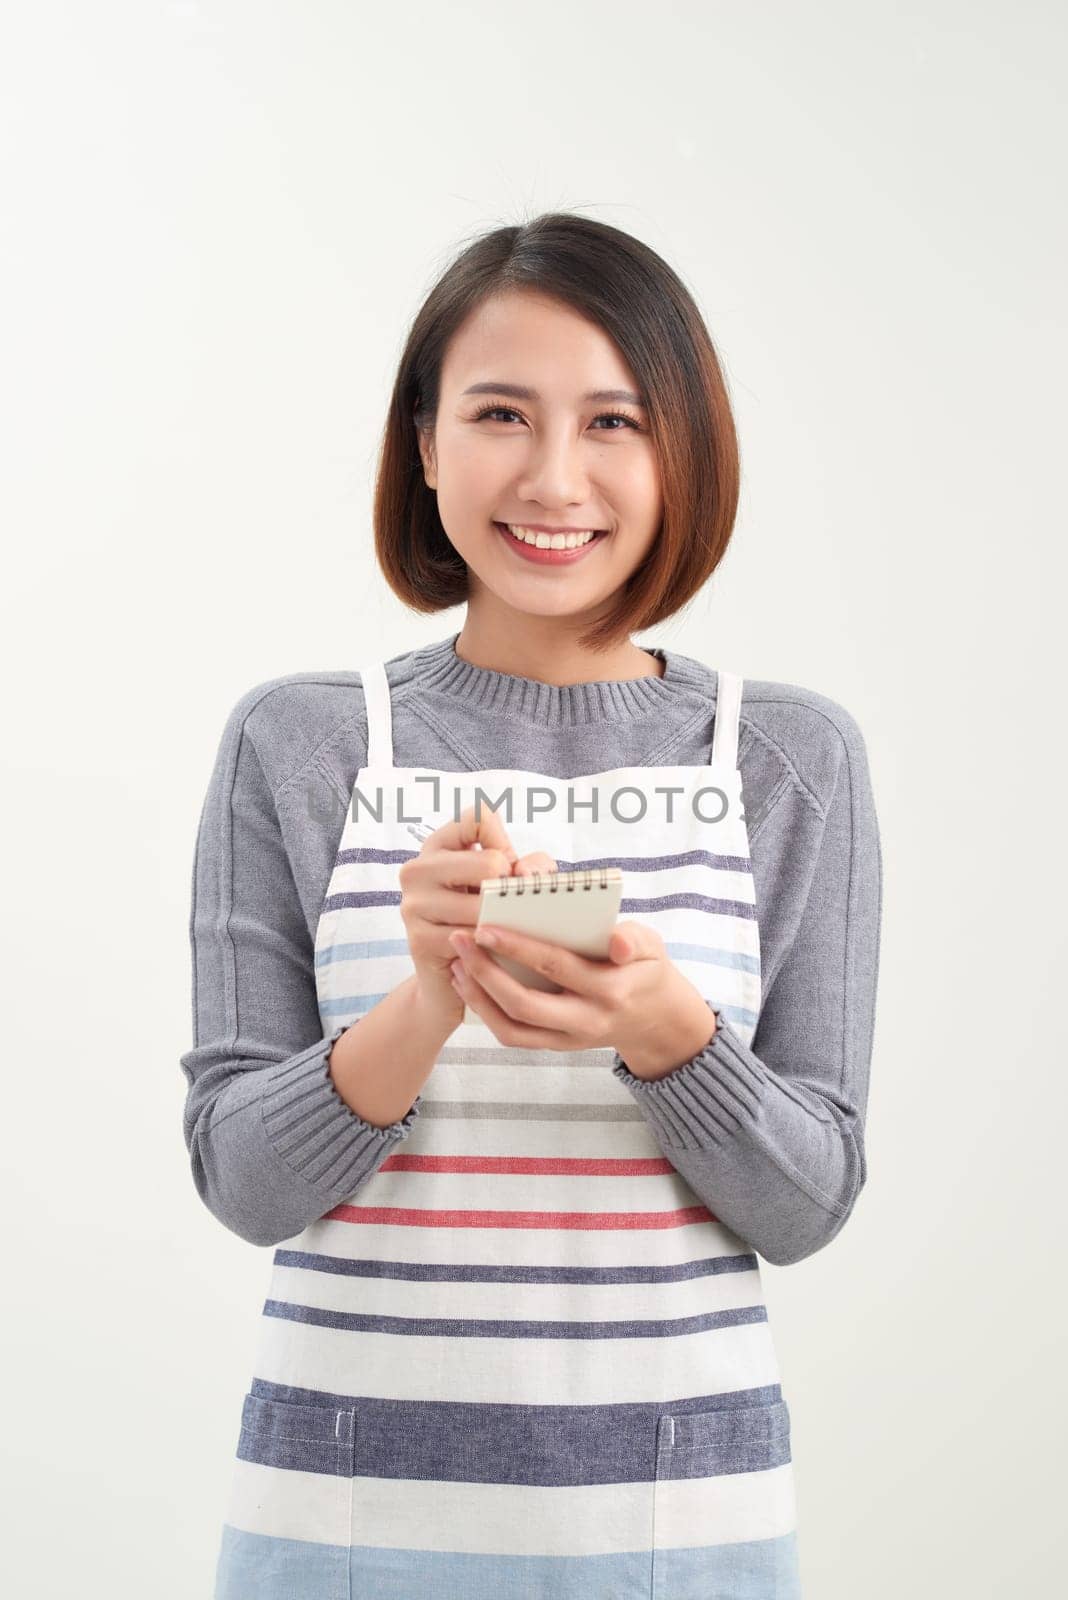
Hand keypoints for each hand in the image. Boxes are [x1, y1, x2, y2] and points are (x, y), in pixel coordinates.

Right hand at [399, 803, 555, 1031]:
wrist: (454, 981)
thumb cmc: (490, 922)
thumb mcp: (511, 885)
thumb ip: (532, 867)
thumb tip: (526, 876)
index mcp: (437, 845)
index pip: (480, 817)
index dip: (504, 843)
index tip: (500, 869)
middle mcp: (417, 868)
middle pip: (490, 862)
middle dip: (509, 890)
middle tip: (504, 907)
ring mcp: (414, 904)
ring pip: (485, 904)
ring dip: (506, 922)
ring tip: (502, 930)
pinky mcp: (420, 939)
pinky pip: (476, 937)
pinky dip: (493, 946)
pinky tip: (491, 951)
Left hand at [446, 919, 717, 1078]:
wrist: (655, 1018)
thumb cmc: (644, 967)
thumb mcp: (652, 947)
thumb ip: (635, 940)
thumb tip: (617, 941)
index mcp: (611, 989)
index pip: (557, 967)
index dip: (518, 948)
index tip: (485, 927)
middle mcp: (588, 1020)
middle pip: (525, 1005)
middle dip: (485, 973)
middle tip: (459, 940)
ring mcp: (569, 1039)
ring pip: (512, 1029)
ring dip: (478, 997)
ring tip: (456, 964)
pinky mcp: (556, 1046)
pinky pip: (513, 1036)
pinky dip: (485, 1012)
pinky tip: (468, 984)